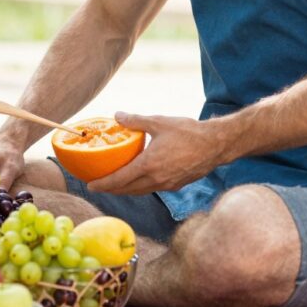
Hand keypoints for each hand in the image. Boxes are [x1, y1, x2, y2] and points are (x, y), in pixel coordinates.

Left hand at [87, 112, 223, 195]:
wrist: (216, 145)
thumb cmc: (188, 132)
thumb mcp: (159, 122)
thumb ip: (136, 121)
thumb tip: (117, 115)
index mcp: (149, 165)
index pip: (120, 179)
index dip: (103, 184)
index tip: (90, 186)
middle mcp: (157, 179)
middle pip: (127, 190)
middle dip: (111, 190)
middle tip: (98, 187)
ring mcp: (167, 184)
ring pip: (140, 191)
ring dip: (125, 190)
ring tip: (114, 186)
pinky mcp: (176, 185)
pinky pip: (152, 189)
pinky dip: (140, 187)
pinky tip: (138, 180)